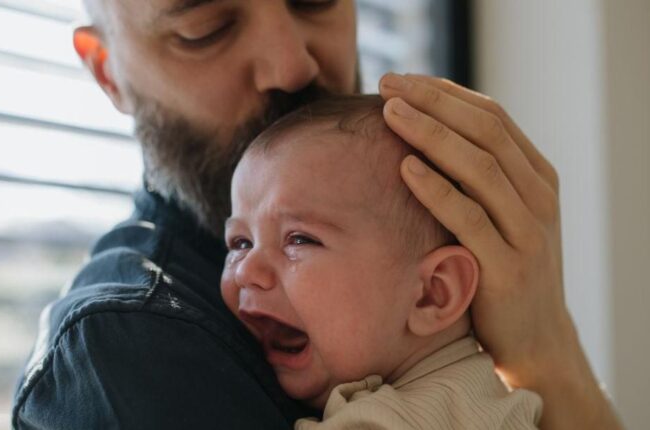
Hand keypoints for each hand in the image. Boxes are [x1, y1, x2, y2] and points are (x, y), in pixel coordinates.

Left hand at [378, 73, 621, 428]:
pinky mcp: (509, 266)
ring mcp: (528, 230)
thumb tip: (425, 130)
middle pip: (485, 131)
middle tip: (388, 85)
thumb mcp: (500, 215)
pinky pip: (469, 217)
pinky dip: (436, 188)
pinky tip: (404, 167)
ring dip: (431, 134)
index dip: (445, 93)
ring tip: (390, 113)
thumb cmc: (502, 268)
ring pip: (480, 166)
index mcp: (536, 176)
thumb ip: (477, 177)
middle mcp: (538, 196)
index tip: (402, 80)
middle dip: (433, 102)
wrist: (534, 338)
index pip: (492, 116)